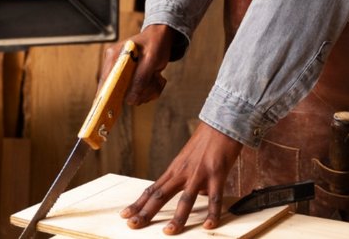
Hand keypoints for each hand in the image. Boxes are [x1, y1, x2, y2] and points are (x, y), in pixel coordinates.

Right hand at [102, 24, 178, 105]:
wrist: (162, 38)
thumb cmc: (155, 43)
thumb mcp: (151, 59)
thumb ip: (141, 79)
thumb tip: (131, 99)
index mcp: (114, 57)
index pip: (105, 81)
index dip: (105, 97)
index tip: (107, 110)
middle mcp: (115, 66)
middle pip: (120, 92)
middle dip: (140, 91)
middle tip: (153, 79)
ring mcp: (123, 74)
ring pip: (132, 96)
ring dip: (148, 90)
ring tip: (156, 76)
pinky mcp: (132, 80)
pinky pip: (139, 94)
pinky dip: (150, 90)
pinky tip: (156, 78)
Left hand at [119, 122, 242, 233]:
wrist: (222, 122)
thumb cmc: (206, 139)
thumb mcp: (190, 158)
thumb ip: (188, 176)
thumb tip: (196, 193)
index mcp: (174, 169)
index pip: (152, 189)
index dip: (138, 203)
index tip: (126, 215)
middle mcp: (182, 172)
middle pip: (160, 195)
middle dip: (146, 212)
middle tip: (133, 225)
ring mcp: (199, 174)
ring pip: (185, 200)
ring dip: (177, 217)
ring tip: (169, 232)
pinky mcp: (217, 174)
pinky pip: (215, 198)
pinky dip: (212, 213)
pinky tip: (209, 225)